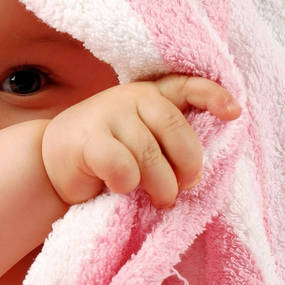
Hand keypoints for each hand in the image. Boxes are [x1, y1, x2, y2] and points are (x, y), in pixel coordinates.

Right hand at [41, 74, 241, 207]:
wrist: (49, 165)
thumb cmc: (104, 156)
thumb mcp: (138, 140)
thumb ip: (165, 141)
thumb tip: (196, 173)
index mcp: (146, 95)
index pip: (186, 85)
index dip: (213, 96)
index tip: (234, 114)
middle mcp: (128, 98)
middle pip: (174, 127)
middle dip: (187, 163)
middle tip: (185, 186)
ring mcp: (106, 116)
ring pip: (150, 154)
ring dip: (160, 184)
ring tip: (159, 199)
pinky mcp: (87, 141)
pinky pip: (123, 168)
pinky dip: (127, 184)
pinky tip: (120, 188)